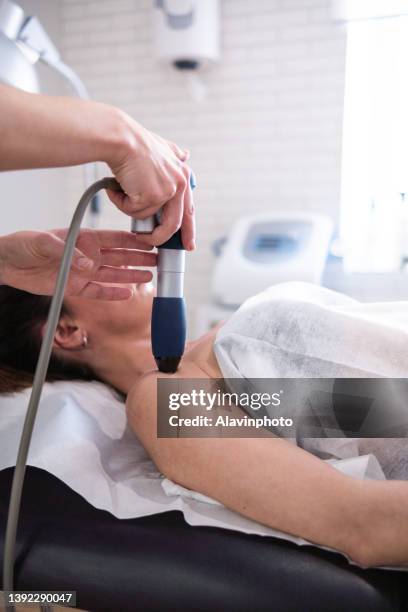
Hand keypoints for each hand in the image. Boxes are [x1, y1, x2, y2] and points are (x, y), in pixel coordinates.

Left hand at [0, 229, 155, 299]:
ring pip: (114, 274)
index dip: (134, 240)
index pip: (115, 239)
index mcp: (84, 238)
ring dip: (132, 275)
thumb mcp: (44, 242)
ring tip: (150, 276)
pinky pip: (99, 292)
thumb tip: (89, 264)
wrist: (8, 264)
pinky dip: (112, 293)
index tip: (151, 241)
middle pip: (120, 257)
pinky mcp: (75, 288)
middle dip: (140, 258)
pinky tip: (127, 293)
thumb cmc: (24, 245)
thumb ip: (68, 251)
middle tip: (159, 260)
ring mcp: (83, 272)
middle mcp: (88, 255)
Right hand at [106, 114, 194, 249]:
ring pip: (146, 217)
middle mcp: (179, 184)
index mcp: (183, 176)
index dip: (189, 228)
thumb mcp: (163, 147)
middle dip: (161, 238)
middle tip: (150, 242)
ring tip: (120, 191)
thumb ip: (175, 155)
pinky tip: (116, 187)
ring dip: (129, 208)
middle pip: (174, 223)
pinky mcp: (152, 196)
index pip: (189, 209)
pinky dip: (121, 202)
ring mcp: (167, 191)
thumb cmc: (135, 142)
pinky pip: (133, 211)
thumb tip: (187, 155)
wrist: (121, 138)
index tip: (188, 243)